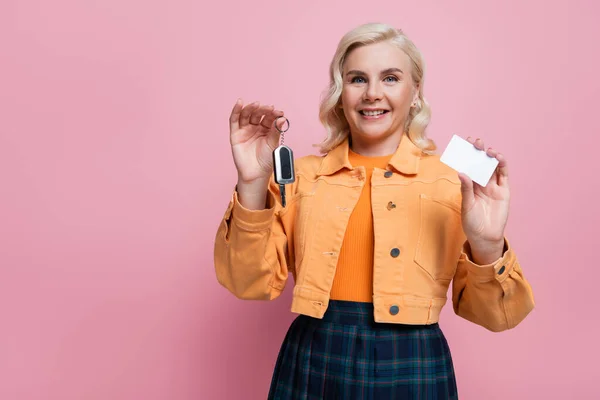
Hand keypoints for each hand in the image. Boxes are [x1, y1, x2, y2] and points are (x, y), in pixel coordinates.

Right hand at [229, 99, 285, 184]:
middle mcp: (255, 127)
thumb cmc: (266, 160)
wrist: (256, 173)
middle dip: (263, 110)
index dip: (274, 113)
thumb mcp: (273, 144)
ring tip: (256, 104)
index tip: (279, 112)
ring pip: (246, 114)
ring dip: (251, 108)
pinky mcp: (235, 134)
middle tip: (269, 108)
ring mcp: (245, 130)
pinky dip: (236, 110)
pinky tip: (239, 103)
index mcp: (266, 129)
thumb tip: (282, 118)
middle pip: (258, 114)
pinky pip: (234, 120)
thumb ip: (276, 131)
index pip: (269, 117)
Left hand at [458, 137, 509, 263]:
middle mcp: (481, 184)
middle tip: (475, 141)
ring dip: (490, 157)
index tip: (463, 144)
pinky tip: (498, 157)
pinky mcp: (504, 191)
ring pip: (492, 167)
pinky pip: (503, 175)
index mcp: (469, 186)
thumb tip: (461, 172)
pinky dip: (502, 165)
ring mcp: (493, 187)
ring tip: (487, 149)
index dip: (466, 156)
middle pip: (480, 164)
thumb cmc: (472, 222)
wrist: (485, 236)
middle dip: (478, 152)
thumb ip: (466, 189)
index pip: (468, 167)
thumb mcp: (467, 206)